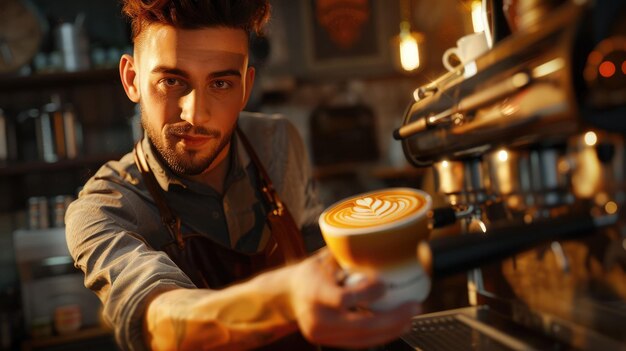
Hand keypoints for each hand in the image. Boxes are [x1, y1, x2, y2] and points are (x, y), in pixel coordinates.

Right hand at [288, 248, 421, 348]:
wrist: (288, 295)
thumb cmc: (312, 272)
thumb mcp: (325, 258)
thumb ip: (350, 255)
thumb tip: (385, 241)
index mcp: (313, 291)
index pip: (343, 298)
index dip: (367, 293)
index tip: (385, 283)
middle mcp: (316, 317)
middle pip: (360, 324)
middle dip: (393, 318)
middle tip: (414, 306)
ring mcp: (322, 334)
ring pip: (363, 338)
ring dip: (392, 329)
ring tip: (411, 317)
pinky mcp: (328, 343)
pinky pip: (359, 342)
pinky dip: (381, 335)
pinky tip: (397, 326)